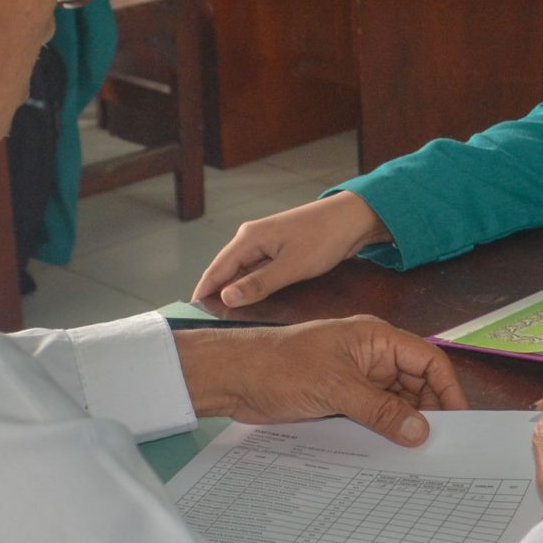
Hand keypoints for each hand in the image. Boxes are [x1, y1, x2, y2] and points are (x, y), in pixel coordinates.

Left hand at [175, 316, 465, 445]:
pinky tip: (388, 453)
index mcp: (376, 339)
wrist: (233, 377)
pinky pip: (371, 415)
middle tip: (438, 447)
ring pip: (394, 403)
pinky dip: (381, 431)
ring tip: (416, 456)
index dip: (447, 389)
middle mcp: (371, 357)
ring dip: (403, 425)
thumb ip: (381, 409)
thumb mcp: (337, 388)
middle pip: (415, 384)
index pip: (427, 360)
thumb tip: (421, 431)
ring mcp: (355, 378)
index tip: (459, 421)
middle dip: (427, 412)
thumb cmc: (281, 367)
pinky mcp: (339, 399)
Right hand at [194, 192, 389, 308]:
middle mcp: (251, 238)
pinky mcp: (278, 250)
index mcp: (249, 238)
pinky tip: (248, 302)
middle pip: (225, 271)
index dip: (202, 292)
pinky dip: (249, 286)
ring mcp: (264, 244)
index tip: (189, 315)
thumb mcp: (291, 267)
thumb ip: (258, 284)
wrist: (353, 219)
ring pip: (240, 272)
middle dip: (215, 295)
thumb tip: (225, 297)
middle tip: (205, 323)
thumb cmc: (324, 238)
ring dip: (233, 291)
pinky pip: (256, 271)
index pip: (216, 270)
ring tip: (222, 317)